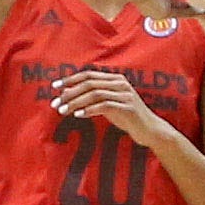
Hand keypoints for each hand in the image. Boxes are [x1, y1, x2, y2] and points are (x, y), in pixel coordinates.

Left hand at [49, 67, 180, 152]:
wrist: (150, 130)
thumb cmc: (127, 116)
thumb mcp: (109, 103)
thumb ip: (93, 97)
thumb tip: (67, 94)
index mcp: (115, 79)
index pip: (88, 75)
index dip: (70, 79)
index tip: (54, 86)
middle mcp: (120, 83)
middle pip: (89, 83)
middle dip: (69, 92)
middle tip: (55, 103)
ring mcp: (125, 95)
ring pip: (94, 94)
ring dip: (76, 102)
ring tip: (63, 111)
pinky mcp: (127, 107)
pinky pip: (104, 105)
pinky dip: (89, 109)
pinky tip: (78, 115)